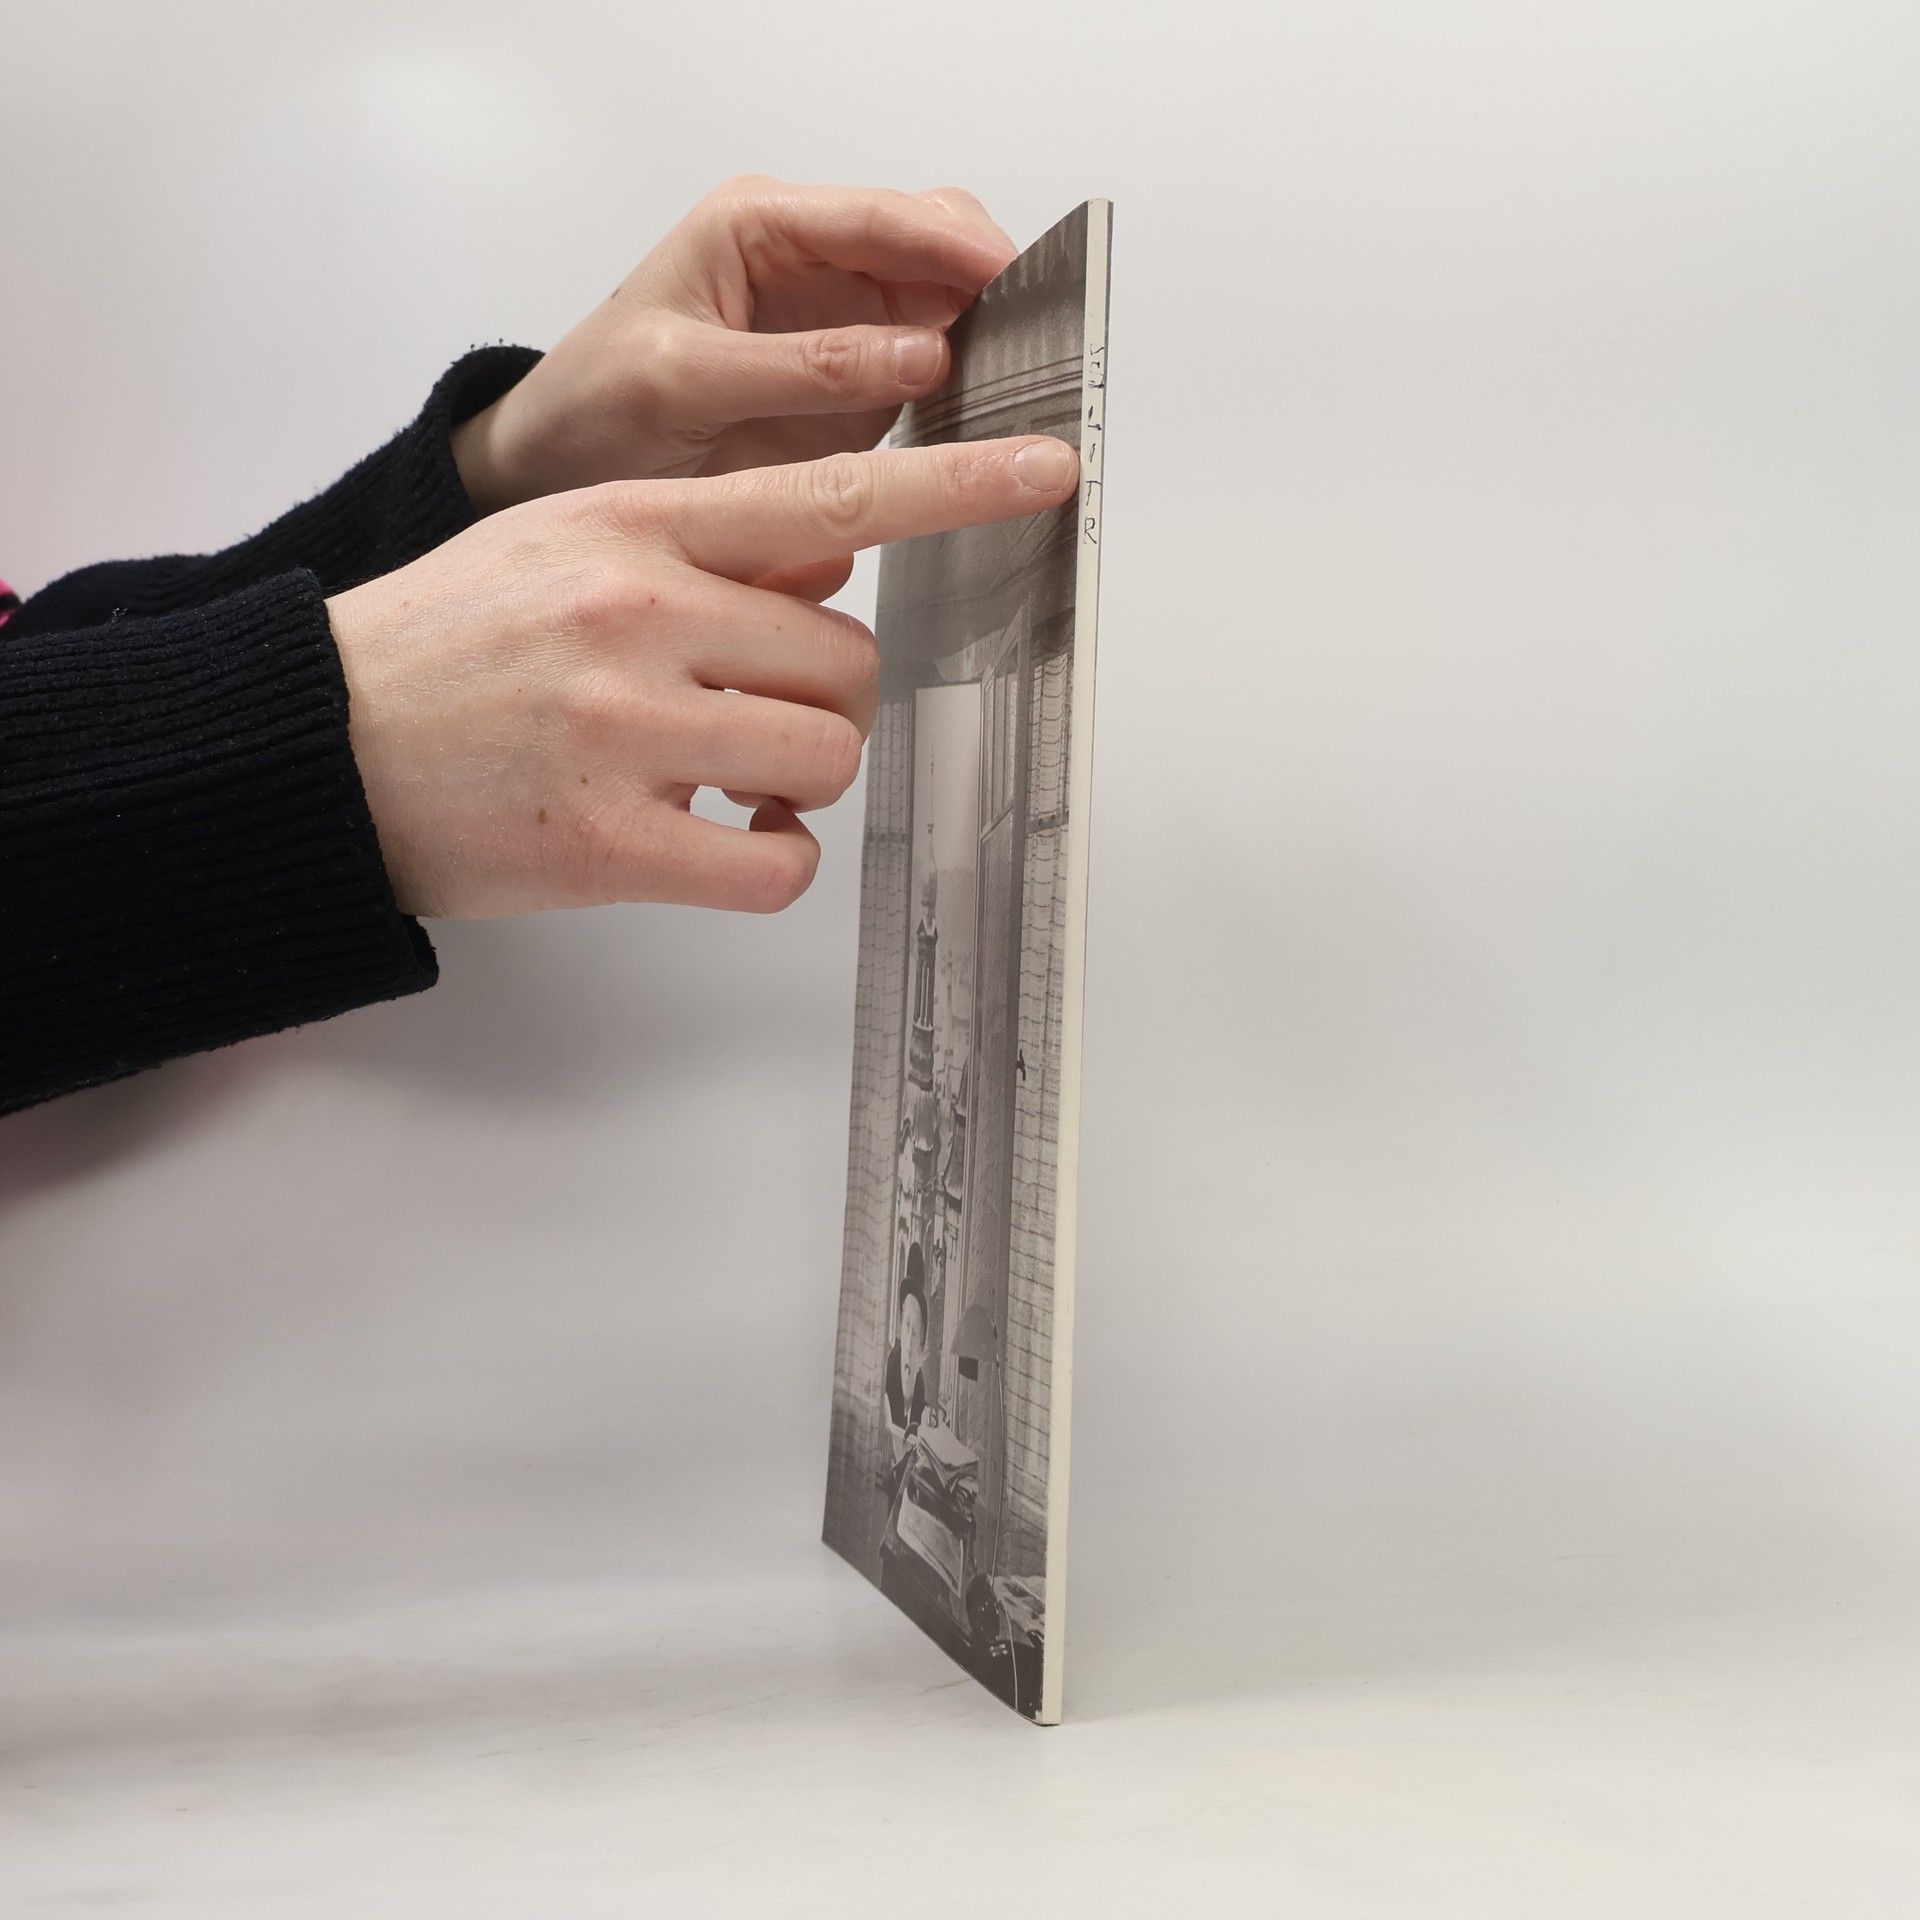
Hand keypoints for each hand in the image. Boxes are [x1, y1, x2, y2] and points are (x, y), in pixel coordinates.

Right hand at [327, 436, 1077, 918]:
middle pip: (845, 662)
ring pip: (823, 758)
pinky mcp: (609, 844)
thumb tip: (831, 559)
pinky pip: (776, 867)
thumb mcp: (566, 544)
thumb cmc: (449, 640)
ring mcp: (626, 732)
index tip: (1052, 472)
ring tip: (725, 785)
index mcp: (636, 527)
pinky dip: (774, 866)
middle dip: (823, 700)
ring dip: (798, 782)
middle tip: (755, 718)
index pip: (833, 493)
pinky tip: (724, 847)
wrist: (315, 743)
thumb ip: (702, 544)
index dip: (957, 488)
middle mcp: (641, 616)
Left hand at [450, 177, 1016, 511]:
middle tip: (1037, 339)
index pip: (883, 215)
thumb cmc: (595, 406)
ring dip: (988, 337)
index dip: (959, 248)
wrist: (557, 468)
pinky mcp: (852, 387)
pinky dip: (968, 390)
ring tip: (1028, 382)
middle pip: (932, 245)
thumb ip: (803, 368)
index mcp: (760, 225)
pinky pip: (931, 372)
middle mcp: (809, 262)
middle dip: (989, 283)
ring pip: (944, 306)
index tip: (1018, 284)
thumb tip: (921, 357)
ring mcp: (837, 324)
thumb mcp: (684, 382)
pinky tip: (990, 419)